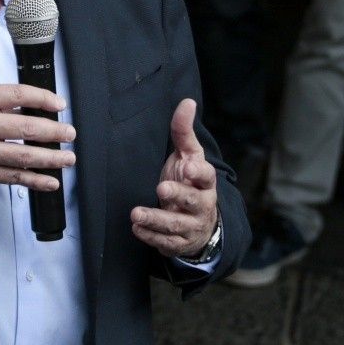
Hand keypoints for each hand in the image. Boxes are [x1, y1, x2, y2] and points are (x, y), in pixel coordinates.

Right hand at [0, 85, 74, 197]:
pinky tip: (51, 181)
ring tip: (68, 157)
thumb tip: (28, 106)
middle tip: (70, 133)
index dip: (43, 99)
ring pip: (24, 156)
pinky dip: (35, 181)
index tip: (59, 104)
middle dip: (55, 132)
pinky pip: (14, 178)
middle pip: (27, 128)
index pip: (17, 95)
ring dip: (52, 158)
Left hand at [130, 98, 218, 259]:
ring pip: (176, 225)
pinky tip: (137, 228)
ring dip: (156, 219)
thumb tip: (187, 102)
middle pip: (193, 201)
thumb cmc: (189, 181)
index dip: (198, 172)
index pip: (206, 175)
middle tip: (161, 188)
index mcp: (205, 181)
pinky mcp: (180, 242)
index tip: (188, 166)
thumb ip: (184, 132)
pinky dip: (151, 236)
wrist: (199, 221)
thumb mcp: (188, 155)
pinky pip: (166, 242)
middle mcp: (202, 204)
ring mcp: (192, 225)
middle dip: (178, 195)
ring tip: (136, 214)